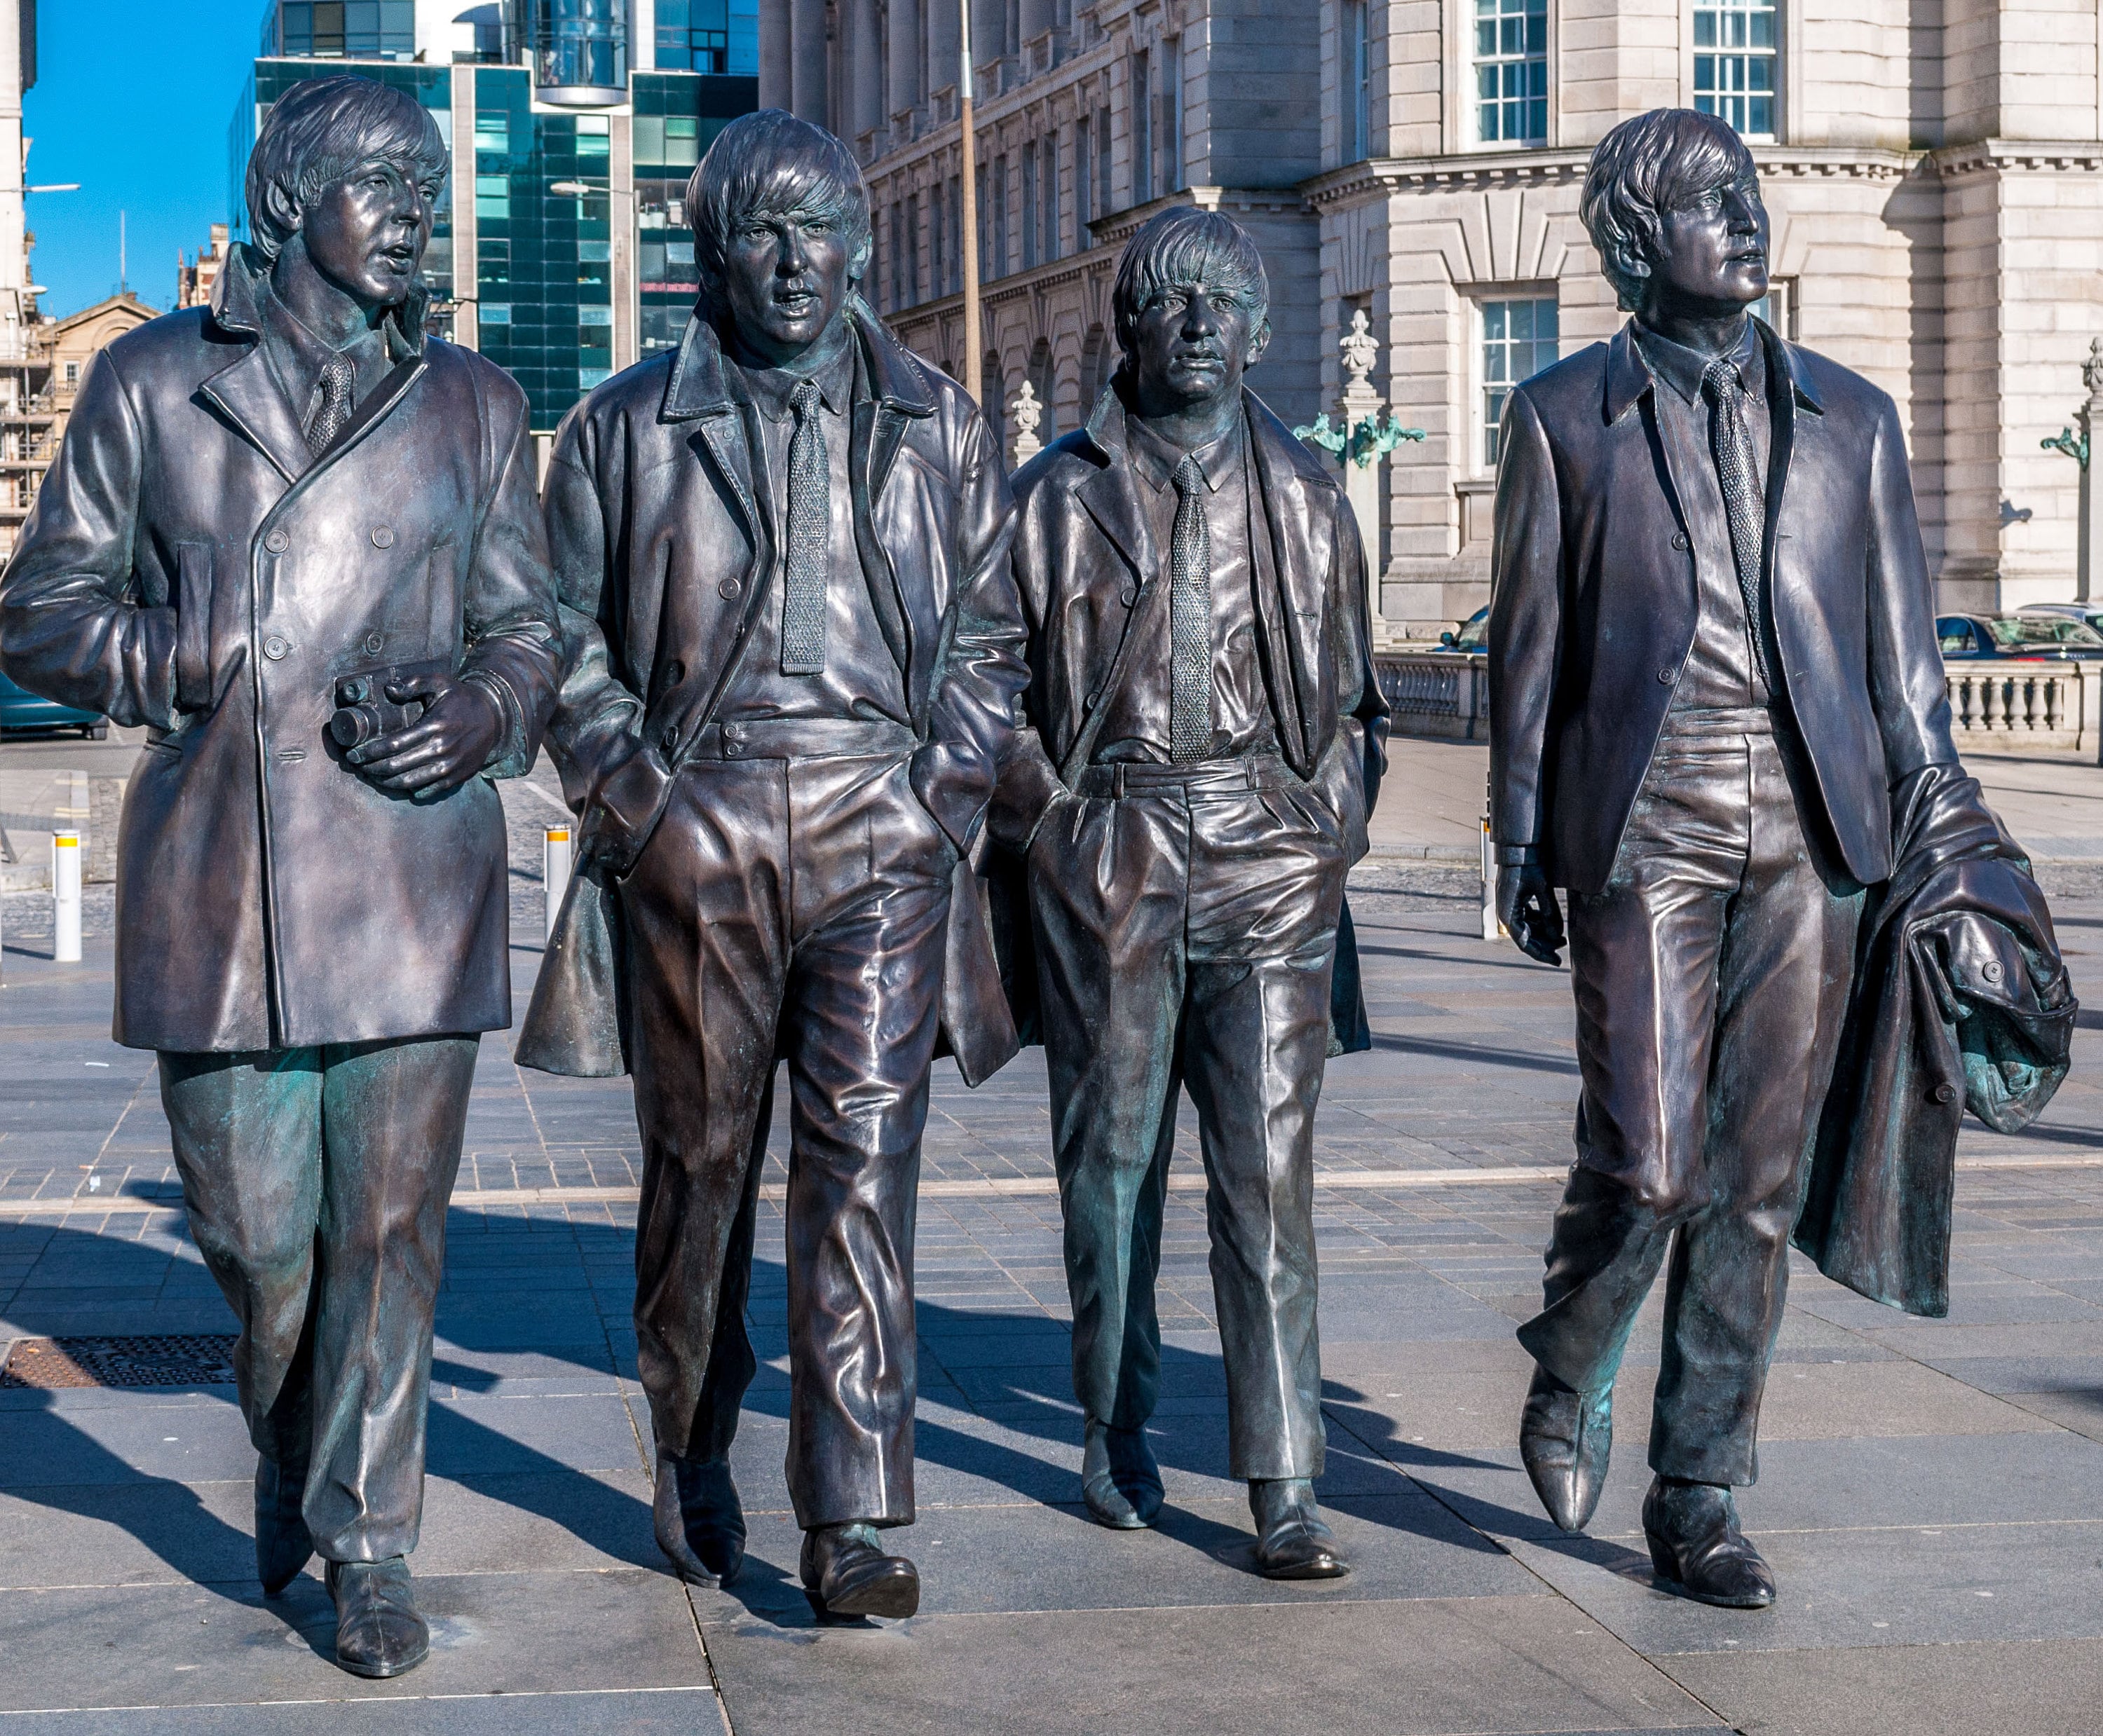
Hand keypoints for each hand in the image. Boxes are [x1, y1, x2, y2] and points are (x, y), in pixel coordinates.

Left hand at [345, 674, 505, 796]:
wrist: (495, 718)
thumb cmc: (462, 699)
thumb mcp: (440, 683)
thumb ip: (413, 682)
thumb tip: (389, 690)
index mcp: (434, 726)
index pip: (393, 745)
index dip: (370, 751)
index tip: (355, 752)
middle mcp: (442, 749)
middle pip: (397, 766)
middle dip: (372, 767)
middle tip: (358, 764)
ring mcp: (450, 767)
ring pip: (409, 782)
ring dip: (386, 781)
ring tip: (372, 775)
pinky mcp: (456, 777)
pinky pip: (427, 790)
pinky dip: (409, 789)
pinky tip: (397, 782)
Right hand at [1497, 861, 1565, 966]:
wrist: (1518, 848)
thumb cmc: (1527, 865)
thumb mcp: (1542, 889)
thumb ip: (1550, 913)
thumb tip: (1557, 935)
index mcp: (1508, 913)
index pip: (1525, 942)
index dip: (1541, 953)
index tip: (1557, 960)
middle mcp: (1506, 914)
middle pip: (1526, 938)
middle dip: (1544, 944)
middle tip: (1563, 947)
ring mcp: (1509, 908)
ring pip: (1527, 929)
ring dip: (1542, 933)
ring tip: (1561, 935)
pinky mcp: (1514, 902)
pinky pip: (1527, 919)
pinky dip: (1539, 922)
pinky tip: (1550, 922)